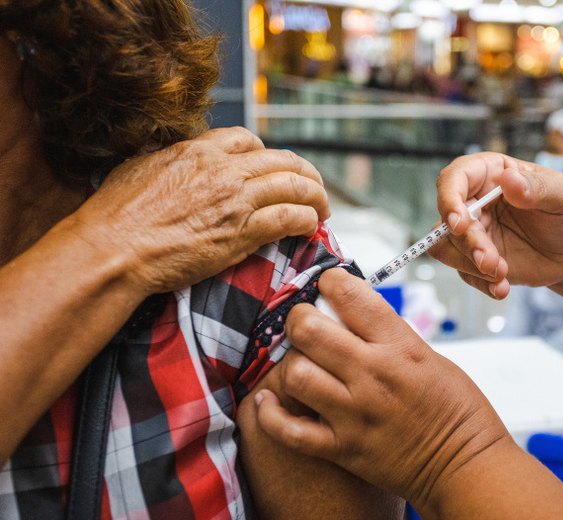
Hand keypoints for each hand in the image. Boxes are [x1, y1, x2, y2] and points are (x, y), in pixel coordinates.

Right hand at [69, 127, 328, 293]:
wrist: (114, 249)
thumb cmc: (116, 215)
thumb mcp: (137, 167)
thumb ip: (164, 158)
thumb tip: (167, 154)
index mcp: (196, 150)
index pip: (246, 139)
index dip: (267, 152)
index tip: (273, 166)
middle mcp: (222, 169)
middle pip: (281, 160)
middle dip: (305, 173)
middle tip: (315, 186)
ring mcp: (235, 200)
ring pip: (293, 186)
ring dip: (316, 196)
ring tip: (324, 207)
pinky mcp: (242, 232)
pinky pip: (289, 218)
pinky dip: (308, 219)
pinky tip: (313, 226)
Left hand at [253, 269, 509, 510]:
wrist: (466, 465)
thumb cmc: (457, 410)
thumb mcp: (431, 358)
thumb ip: (390, 338)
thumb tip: (351, 317)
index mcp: (400, 347)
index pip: (352, 296)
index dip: (330, 281)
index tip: (326, 284)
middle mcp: (373, 375)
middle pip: (310, 329)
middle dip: (299, 318)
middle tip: (303, 322)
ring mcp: (355, 413)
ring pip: (295, 374)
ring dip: (290, 365)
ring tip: (299, 365)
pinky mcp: (343, 448)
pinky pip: (289, 430)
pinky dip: (271, 415)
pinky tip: (268, 401)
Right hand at [431, 152, 562, 298]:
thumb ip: (537, 187)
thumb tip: (509, 179)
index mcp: (491, 174)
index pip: (454, 178)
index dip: (449, 198)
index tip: (459, 223)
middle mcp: (475, 201)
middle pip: (448, 219)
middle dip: (468, 243)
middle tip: (491, 262)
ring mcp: (474, 231)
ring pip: (447, 247)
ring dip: (470, 265)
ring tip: (501, 274)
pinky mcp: (476, 259)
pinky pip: (463, 272)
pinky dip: (481, 283)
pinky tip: (502, 287)